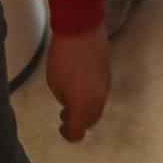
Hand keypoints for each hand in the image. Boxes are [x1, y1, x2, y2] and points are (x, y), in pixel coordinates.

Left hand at [46, 27, 109, 141]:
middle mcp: (98, 100)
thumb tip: (70, 103)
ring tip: (71, 98)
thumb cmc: (62, 55)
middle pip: (90, 122)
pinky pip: (100, 94)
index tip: (61, 126)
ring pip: (97, 108)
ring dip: (85, 109)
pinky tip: (81, 85)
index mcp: (82, 105)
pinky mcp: (108, 75)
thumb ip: (63, 99)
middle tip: (65, 113)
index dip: (68, 134)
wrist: (81, 28)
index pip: (77, 131)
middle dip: (78, 122)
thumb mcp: (54, 81)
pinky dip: (91, 97)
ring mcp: (106, 87)